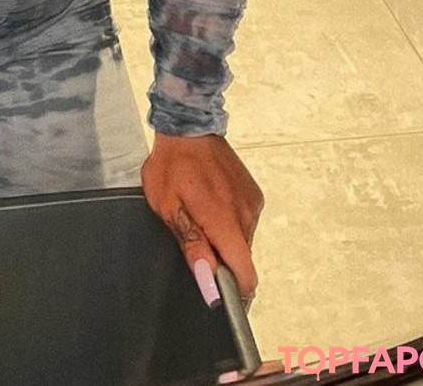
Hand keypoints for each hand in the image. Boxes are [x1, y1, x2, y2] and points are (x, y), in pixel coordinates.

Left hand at [140, 132, 263, 309]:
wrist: (188, 127)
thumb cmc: (171, 165)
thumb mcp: (168, 207)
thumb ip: (192, 246)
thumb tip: (209, 280)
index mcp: (224, 220)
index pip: (246, 274)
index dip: (235, 292)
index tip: (220, 294)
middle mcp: (246, 213)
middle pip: (243, 259)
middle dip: (222, 260)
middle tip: (196, 241)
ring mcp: (253, 202)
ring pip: (243, 241)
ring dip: (225, 240)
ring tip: (201, 217)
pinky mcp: (254, 194)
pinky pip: (245, 222)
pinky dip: (230, 223)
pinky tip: (211, 205)